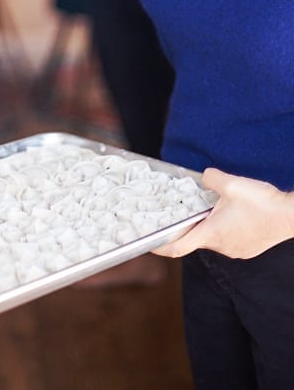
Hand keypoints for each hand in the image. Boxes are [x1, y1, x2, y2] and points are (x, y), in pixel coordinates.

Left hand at [153, 167, 293, 258]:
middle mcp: (221, 246)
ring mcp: (235, 250)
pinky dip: (221, 228)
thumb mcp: (231, 183)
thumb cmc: (262, 203)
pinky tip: (229, 213)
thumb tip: (204, 177)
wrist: (291, 216)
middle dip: (186, 226)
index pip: (178, 247)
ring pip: (212, 238)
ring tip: (208, 207)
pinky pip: (227, 239)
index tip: (148, 243)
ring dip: (206, 225)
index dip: (160, 246)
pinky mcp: (246, 248)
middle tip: (180, 211)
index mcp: (212, 233)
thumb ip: (210, 178)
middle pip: (195, 240)